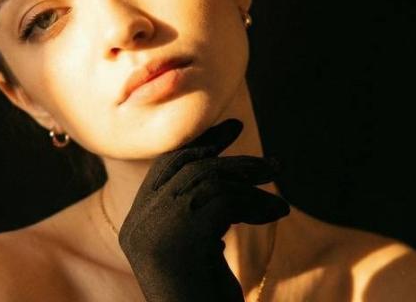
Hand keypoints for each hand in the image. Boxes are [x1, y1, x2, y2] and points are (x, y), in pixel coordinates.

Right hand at [118, 118, 289, 301]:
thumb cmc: (204, 298)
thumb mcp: (198, 249)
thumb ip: (197, 211)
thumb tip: (221, 169)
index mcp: (137, 225)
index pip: (165, 167)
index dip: (200, 143)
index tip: (231, 131)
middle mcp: (139, 223)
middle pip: (186, 166)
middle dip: (229, 151)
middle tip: (268, 157)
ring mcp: (156, 229)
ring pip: (207, 178)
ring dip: (249, 176)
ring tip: (279, 181)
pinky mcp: (180, 237)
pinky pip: (224, 201)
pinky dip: (256, 202)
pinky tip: (278, 212)